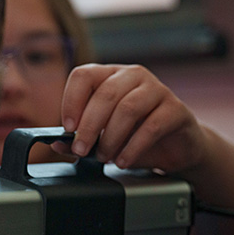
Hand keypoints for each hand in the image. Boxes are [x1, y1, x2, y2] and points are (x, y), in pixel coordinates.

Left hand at [56, 64, 208, 172]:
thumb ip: (79, 137)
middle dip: (88, 126)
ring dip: (111, 137)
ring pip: (127, 108)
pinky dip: (133, 147)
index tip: (67, 128)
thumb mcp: (102, 136)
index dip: (71, 101)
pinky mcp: (176, 109)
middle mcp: (133, 75)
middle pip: (105, 94)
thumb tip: (57, 143)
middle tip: (81, 149)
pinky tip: (123, 160)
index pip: (83, 75)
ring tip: (104, 157)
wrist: (176, 147)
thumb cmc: (135, 135)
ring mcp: (157, 89)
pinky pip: (151, 126)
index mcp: (109, 75)